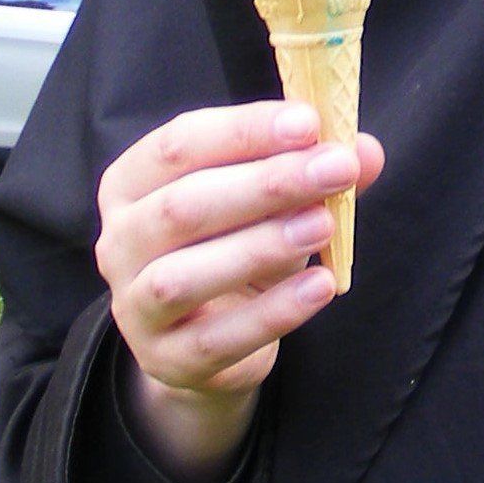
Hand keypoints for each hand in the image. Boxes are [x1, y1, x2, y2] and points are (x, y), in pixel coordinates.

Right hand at [94, 101, 384, 482]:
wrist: (211, 337)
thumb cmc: (234, 244)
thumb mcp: (271, 200)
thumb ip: (312, 170)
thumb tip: (365, 150)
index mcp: (132, 183)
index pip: (179, 143)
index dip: (244, 131)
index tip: (309, 122)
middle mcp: (119, 241)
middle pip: (183, 206)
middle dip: (267, 183)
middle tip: (336, 168)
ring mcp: (134, 307)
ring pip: (184, 276)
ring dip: (261, 246)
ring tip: (324, 224)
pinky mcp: (166, 360)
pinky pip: (217, 339)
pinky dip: (273, 312)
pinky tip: (322, 286)